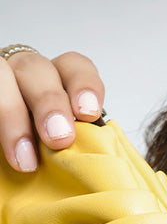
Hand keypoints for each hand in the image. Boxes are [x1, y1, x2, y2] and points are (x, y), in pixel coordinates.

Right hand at [0, 49, 104, 170]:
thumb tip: (100, 157)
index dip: (84, 85)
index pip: (74, 66)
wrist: (10, 154)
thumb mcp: (66, 142)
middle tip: (59, 139)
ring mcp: (1, 82)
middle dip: (49, 103)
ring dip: (13, 114)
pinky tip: (2, 148)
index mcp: (56, 80)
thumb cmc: (43, 148)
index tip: (88, 114)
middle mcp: (26, 76)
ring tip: (25, 156)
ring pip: (2, 75)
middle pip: (36, 69)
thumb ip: (82, 141)